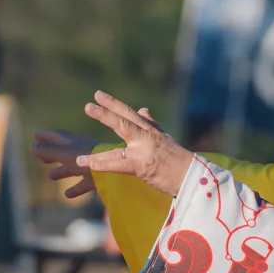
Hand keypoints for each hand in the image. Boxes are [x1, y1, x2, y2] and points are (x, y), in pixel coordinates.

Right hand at [31, 130, 99, 198]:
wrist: (113, 171)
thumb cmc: (87, 157)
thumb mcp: (64, 153)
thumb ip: (48, 150)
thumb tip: (32, 146)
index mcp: (73, 142)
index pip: (57, 137)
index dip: (46, 136)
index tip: (35, 136)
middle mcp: (81, 152)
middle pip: (63, 152)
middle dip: (51, 154)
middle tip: (40, 158)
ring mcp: (90, 166)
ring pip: (72, 168)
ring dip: (61, 171)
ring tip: (50, 175)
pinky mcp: (96, 180)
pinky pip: (83, 184)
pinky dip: (74, 189)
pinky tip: (67, 194)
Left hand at [76, 91, 193, 195]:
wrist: (195, 177)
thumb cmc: (181, 161)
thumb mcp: (166, 139)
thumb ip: (151, 124)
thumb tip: (143, 109)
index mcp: (152, 132)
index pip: (131, 114)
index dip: (114, 104)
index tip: (99, 95)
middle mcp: (148, 137)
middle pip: (124, 121)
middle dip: (105, 114)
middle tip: (88, 106)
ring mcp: (145, 151)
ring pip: (117, 148)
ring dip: (96, 154)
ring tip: (78, 158)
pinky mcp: (143, 166)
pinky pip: (119, 165)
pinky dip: (104, 165)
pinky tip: (91, 166)